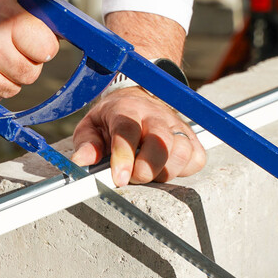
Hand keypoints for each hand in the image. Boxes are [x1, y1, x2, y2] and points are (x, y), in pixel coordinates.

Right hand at [0, 0, 58, 104]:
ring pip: (11, 90)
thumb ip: (38, 10)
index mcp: (7, 20)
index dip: (43, 46)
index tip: (34, 41)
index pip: (46, 49)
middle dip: (27, 64)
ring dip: (9, 78)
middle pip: (30, 74)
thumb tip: (66, 31)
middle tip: (14, 50)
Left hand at [72, 87, 205, 185]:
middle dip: (146, 169)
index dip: (124, 157)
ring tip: (148, 172)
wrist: (140, 98)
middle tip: (133, 178)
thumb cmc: (114, 118)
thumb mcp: (92, 126)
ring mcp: (177, 126)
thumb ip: (87, 143)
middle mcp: (155, 115)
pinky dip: (183, 170)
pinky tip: (166, 168)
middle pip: (161, 142)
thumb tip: (81, 161)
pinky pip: (196, 159)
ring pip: (181, 153)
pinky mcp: (193, 137)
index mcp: (127, 110)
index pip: (127, 131)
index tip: (119, 179)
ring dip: (164, 172)